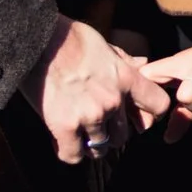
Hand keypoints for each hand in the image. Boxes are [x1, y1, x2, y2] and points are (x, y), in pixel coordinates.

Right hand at [24, 17, 141, 168]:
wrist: (34, 38)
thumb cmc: (67, 36)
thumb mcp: (103, 43)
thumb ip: (124, 60)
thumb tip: (144, 62)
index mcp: (125, 78)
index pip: (158, 105)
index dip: (149, 115)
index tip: (137, 117)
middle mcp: (112, 100)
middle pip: (125, 136)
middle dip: (112, 134)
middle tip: (97, 126)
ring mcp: (89, 115)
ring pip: (100, 148)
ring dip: (90, 145)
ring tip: (79, 135)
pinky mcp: (64, 126)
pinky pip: (73, 156)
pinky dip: (69, 152)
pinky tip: (62, 141)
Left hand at [143, 35, 191, 143]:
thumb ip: (183, 111)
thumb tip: (168, 138)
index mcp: (176, 63)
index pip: (145, 74)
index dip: (140, 97)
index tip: (148, 118)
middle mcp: (186, 62)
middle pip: (155, 81)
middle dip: (161, 106)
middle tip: (179, 114)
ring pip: (185, 95)